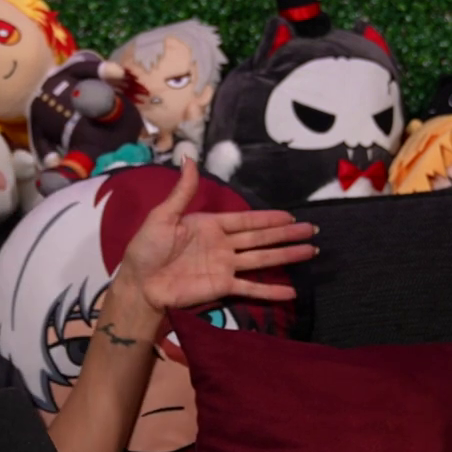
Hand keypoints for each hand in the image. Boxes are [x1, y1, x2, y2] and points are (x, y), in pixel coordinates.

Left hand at [118, 157, 316, 312]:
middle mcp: (223, 246)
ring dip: (286, 256)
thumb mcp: (163, 216)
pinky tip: (291, 292)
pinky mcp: (222, 287)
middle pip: (261, 238)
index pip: (247, 220)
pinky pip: (250, 288)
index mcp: (210, 226)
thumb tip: (188, 158)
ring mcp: (225, 267)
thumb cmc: (146, 249)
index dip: (269, 218)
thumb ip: (183, 192)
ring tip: (310, 251)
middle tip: (311, 230)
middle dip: (286, 234)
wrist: (139, 284)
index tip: (291, 216)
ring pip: (262, 259)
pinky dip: (270, 291)